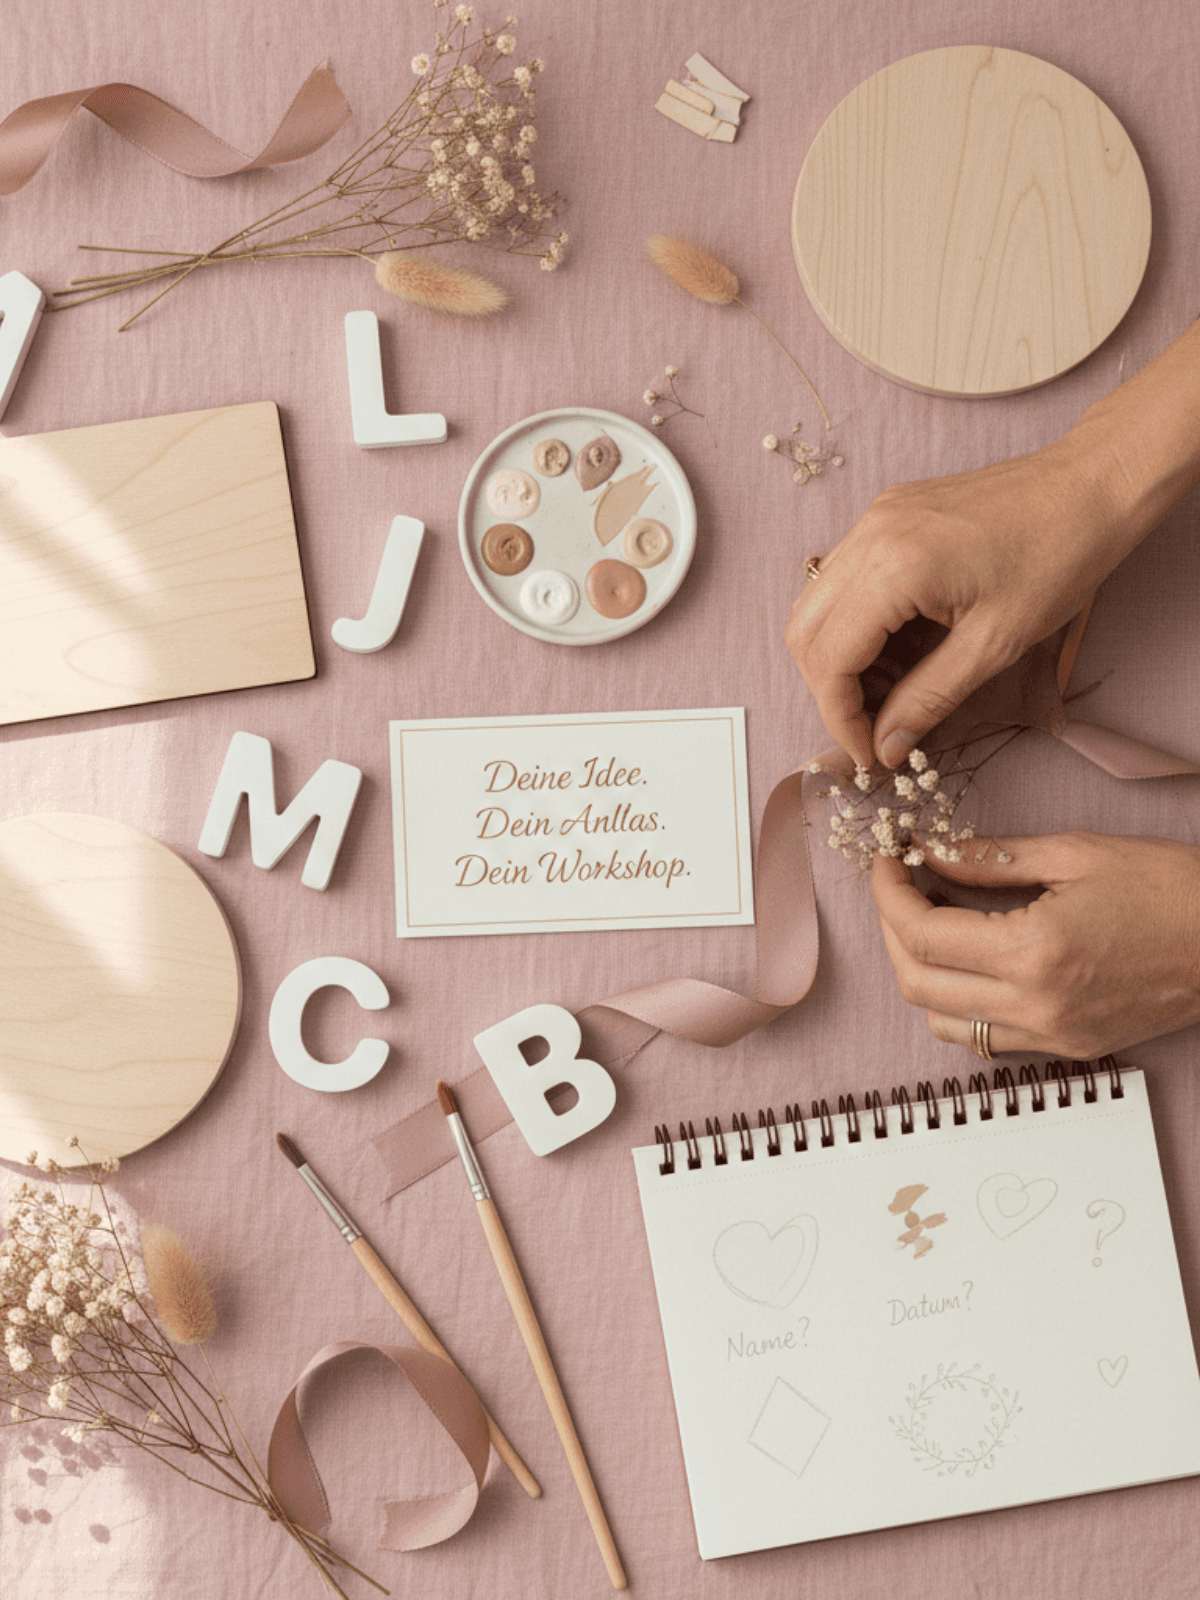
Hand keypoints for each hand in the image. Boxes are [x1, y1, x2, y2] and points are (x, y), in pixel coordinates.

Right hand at [786, 439, 1127, 770]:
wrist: (1091, 484)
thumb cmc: (1059, 556)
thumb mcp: (995, 644)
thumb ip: (928, 699)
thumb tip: (886, 746)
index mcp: (894, 567)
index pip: (829, 658)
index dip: (841, 717)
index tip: (869, 753)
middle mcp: (870, 535)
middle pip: (805, 633)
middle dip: (830, 690)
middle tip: (873, 728)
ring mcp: (874, 519)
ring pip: (816, 605)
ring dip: (840, 657)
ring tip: (890, 691)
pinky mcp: (888, 514)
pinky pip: (844, 578)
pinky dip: (857, 623)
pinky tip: (898, 648)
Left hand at [870, 832, 1199, 1058]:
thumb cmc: (1168, 888)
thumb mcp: (1074, 854)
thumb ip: (988, 858)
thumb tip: (927, 853)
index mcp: (1033, 952)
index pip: (921, 932)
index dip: (887, 892)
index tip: (886, 860)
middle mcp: (1035, 1005)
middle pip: (917, 982)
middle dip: (892, 928)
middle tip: (900, 886)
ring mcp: (1050, 1035)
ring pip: (942, 1020)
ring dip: (920, 971)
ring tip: (933, 921)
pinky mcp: (1067, 1048)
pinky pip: (983, 1037)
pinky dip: (959, 1002)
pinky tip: (972, 960)